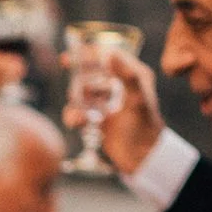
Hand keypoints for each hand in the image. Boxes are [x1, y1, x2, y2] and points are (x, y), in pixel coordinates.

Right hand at [62, 46, 162, 175]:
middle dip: (79, 76)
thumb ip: (126, 74)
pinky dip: (75, 116)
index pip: (109, 56)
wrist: (141, 158)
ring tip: (79, 114)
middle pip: (91, 73)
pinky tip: (78, 123)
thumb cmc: (143, 127)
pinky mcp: (98, 119)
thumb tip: (109, 53)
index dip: (89, 53)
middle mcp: (119, 86)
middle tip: (68, 73)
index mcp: (133, 76)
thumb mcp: (137, 98)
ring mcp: (108, 103)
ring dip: (76, 101)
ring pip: (82, 93)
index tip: (70, 55)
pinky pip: (79, 112)